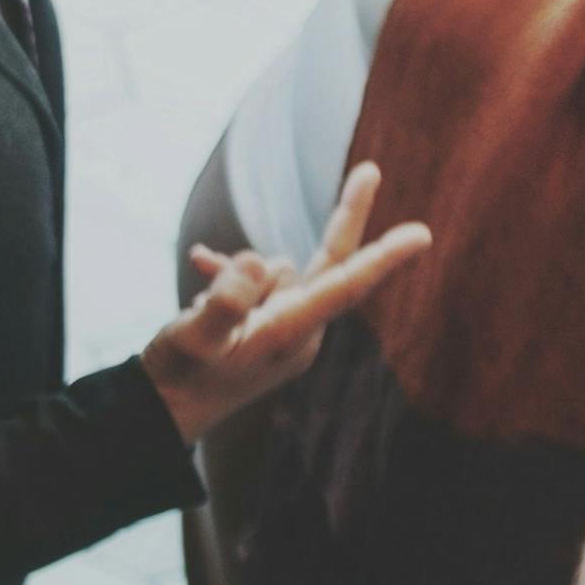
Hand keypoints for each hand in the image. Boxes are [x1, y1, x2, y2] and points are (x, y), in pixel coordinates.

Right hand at [139, 162, 434, 440]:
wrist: (163, 414)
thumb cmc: (176, 379)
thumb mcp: (191, 339)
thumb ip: (225, 301)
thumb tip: (257, 259)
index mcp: (288, 334)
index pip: (343, 286)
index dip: (382, 259)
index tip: (422, 235)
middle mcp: (298, 330)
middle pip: (328, 263)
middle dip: (344, 218)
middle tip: (371, 171)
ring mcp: (285, 329)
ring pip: (276, 269)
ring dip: (239, 268)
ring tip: (198, 286)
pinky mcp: (267, 328)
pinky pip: (259, 282)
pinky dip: (232, 274)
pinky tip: (199, 264)